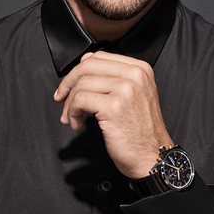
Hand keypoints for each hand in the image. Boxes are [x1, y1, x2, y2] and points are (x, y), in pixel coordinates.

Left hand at [53, 50, 172, 179]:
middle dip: (68, 83)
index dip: (78, 70)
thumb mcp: (134, 95)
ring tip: (72, 117)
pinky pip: (80, 100)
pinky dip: (72, 113)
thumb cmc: (140, 131)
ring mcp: (125, 89)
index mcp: (140, 69)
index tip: (70, 84)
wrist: (152, 156)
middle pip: (87, 67)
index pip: (99, 57)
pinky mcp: (114, 106)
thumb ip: (113, 78)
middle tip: (61, 98)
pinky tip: (77, 124)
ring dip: (69, 103)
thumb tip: (84, 64)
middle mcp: (135, 75)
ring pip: (81, 84)